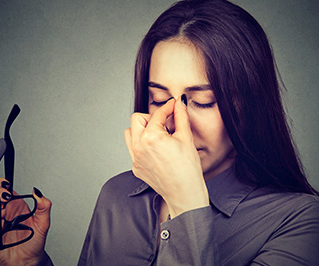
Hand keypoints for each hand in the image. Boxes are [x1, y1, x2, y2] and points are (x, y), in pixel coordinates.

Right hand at [0, 178, 51, 265]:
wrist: (28, 261)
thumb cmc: (35, 242)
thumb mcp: (44, 223)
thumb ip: (44, 206)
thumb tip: (38, 191)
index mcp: (18, 207)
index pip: (8, 191)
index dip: (4, 185)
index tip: (6, 184)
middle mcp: (6, 213)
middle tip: (4, 196)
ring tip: (5, 213)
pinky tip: (2, 227)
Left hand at [124, 97, 208, 217]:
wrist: (184, 194)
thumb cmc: (188, 170)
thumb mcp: (186, 139)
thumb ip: (181, 117)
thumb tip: (179, 103)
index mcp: (151, 137)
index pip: (157, 114)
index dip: (168, 107)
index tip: (174, 105)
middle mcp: (138, 147)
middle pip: (137, 119)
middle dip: (151, 118)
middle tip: (165, 123)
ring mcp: (135, 158)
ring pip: (130, 133)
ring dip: (142, 130)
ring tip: (158, 136)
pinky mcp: (136, 167)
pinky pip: (133, 149)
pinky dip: (142, 145)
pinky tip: (157, 150)